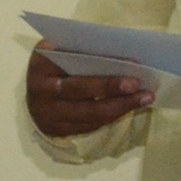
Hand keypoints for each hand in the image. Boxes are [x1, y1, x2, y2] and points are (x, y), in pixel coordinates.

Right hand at [26, 47, 153, 140]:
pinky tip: (131, 107)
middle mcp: (41, 91)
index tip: (132, 61)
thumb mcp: (60, 52)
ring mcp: (48, 114)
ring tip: (145, 97)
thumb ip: (80, 49)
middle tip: (137, 84)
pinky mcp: (58, 130)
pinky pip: (91, 125)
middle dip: (111, 87)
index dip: (103, 62)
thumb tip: (121, 50)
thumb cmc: (56, 67)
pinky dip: (113, 116)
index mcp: (41, 65)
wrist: (35, 97)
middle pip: (79, 90)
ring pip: (89, 112)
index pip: (73, 62)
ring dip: (121, 106)